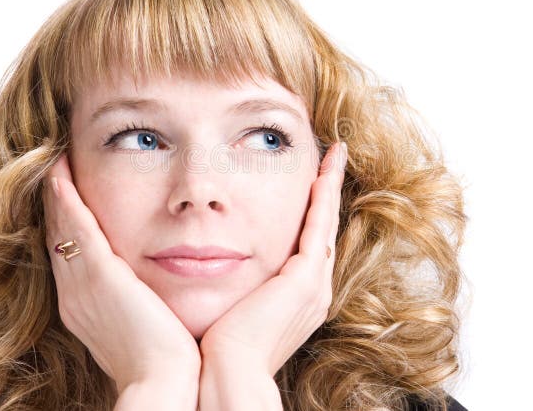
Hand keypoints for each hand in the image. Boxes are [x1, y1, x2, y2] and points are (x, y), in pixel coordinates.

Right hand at [42, 153, 200, 393]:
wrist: (166, 382)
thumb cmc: (166, 357)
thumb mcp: (147, 321)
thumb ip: (141, 299)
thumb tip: (154, 285)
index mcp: (85, 306)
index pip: (69, 253)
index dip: (66, 222)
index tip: (68, 194)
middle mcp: (75, 294)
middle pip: (58, 237)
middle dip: (56, 202)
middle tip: (55, 168)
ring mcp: (83, 286)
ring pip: (62, 228)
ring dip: (58, 193)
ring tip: (56, 162)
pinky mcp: (100, 278)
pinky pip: (78, 230)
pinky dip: (68, 202)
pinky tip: (62, 176)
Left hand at [198, 141, 347, 375]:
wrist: (226, 375)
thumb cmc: (217, 350)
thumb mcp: (229, 309)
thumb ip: (230, 285)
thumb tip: (201, 262)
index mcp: (297, 299)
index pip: (308, 245)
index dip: (312, 213)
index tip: (311, 184)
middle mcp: (313, 290)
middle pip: (323, 230)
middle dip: (327, 193)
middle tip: (330, 160)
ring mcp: (313, 285)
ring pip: (325, 222)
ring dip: (329, 187)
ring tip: (331, 156)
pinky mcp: (305, 280)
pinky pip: (318, 226)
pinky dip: (324, 196)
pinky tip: (323, 170)